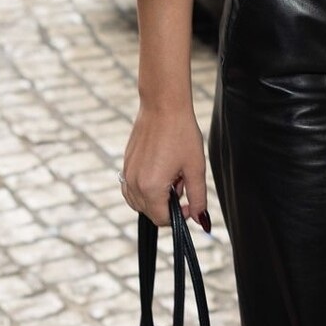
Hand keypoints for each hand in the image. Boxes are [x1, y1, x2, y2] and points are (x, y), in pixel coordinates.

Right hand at [120, 101, 210, 230]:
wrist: (163, 106)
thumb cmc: (181, 133)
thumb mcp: (195, 168)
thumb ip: (197, 197)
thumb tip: (200, 219)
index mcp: (151, 187)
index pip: (162, 219)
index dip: (178, 216)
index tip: (188, 201)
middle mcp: (134, 183)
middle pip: (149, 212)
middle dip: (167, 205)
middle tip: (181, 181)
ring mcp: (127, 173)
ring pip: (138, 202)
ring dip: (155, 198)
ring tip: (171, 175)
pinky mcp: (125, 164)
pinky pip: (131, 188)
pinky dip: (144, 188)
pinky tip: (160, 170)